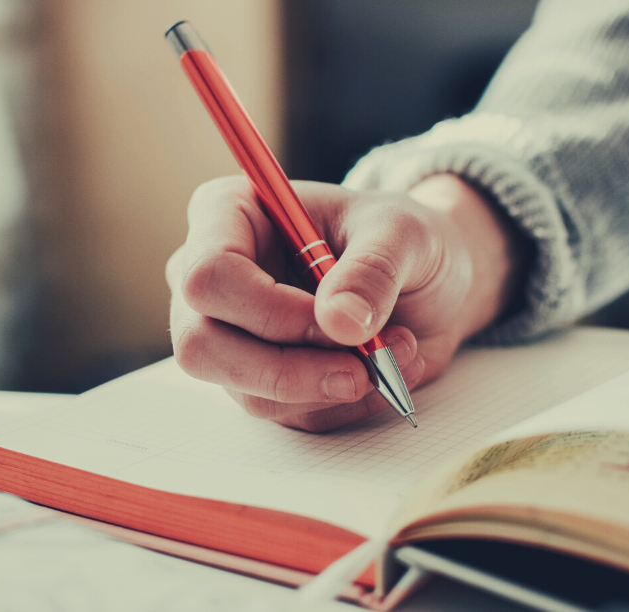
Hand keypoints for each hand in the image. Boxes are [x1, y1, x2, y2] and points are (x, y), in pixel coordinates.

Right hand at [166, 174, 525, 431]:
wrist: (427, 280)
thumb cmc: (401, 239)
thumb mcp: (404, 234)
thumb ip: (373, 270)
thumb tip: (340, 322)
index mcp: (228, 215)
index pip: (207, 275)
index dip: (266, 309)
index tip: (335, 320)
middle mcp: (213, 278)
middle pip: (202, 345)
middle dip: (288, 368)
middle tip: (361, 366)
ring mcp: (228, 335)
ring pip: (245, 390)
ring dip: (329, 385)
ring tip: (394, 351)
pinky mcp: (258, 380)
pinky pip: (285, 414)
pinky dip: (342, 402)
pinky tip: (382, 368)